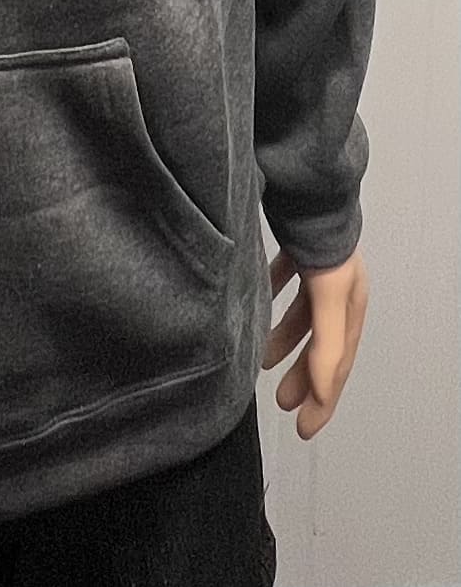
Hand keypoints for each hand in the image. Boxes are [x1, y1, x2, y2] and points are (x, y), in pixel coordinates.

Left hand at [261, 246, 368, 439]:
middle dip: (303, 376)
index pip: (337, 363)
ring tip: (263, 361)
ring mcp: (319, 265)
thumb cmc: (322, 237)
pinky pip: (288, 280)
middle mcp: (339, 286)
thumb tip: (322, 392)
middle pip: (321, 344)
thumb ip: (326, 344)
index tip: (304, 429)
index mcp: (350, 302)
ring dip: (286, 341)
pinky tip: (258, 306)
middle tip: (283, 404)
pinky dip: (275, 297)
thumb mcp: (329, 294)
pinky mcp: (299, 245)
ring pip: (302, 315)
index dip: (323, 399)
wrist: (309, 179)